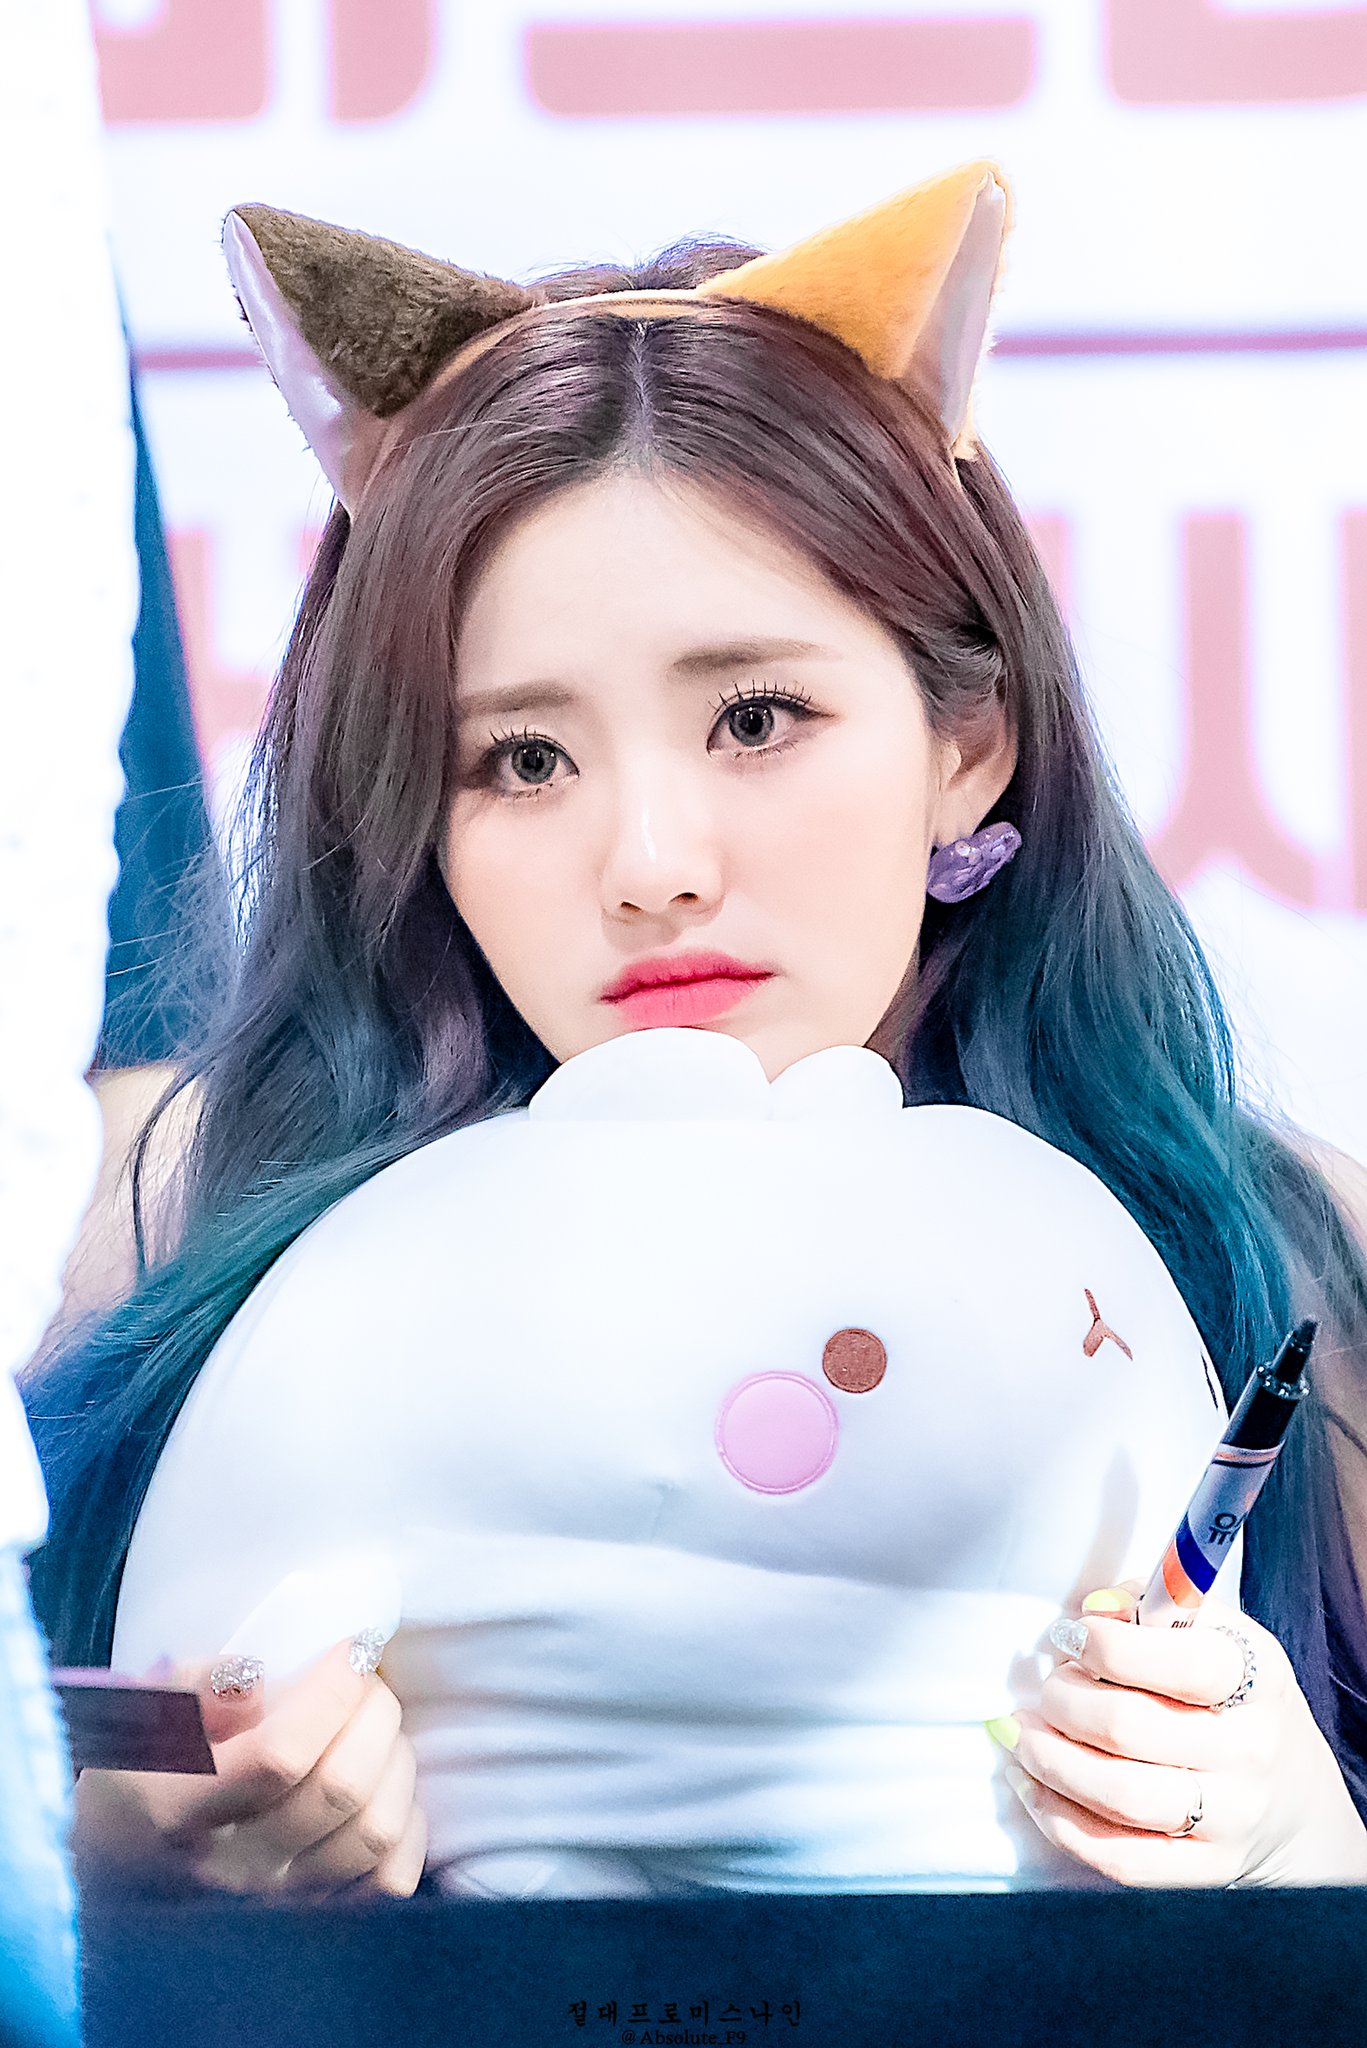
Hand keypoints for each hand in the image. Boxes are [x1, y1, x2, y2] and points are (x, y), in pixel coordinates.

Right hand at [73, 1636, 425, 1897]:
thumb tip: (256, 1680)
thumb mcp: (146, 1704)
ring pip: (375, 1830)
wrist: (122, 1847)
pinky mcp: (315, 1916)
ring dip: (393, 1759)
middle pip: (340, 1788)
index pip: (280, 1756)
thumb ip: (199, 1684)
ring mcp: (276, 1902)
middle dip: (373, 1711)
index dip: (332, 1692)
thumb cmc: (142, 1759)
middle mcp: (231, 1868)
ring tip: (374, 1725)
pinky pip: (390, 1879)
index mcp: (179, 1809)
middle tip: (366, 1677)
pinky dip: (404, 1821)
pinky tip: (383, 1782)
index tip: (348, 1649)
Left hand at [997, 1585, 1366, 1886]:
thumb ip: (1152, 1607)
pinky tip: (1033, 1786)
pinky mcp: (1205, 1871)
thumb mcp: (1213, 1636)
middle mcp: (1249, 1751)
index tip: (1069, 1635)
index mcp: (1257, 1679)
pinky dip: (1059, 1820)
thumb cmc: (1230, 1699)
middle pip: (1130, 1728)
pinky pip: (1119, 1857)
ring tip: (1022, 1736)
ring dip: (1048, 1760)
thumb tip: (1096, 1609)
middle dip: (1063, 1701)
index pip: (1184, 1663)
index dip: (1108, 1646)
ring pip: (1117, 1795)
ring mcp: (1231, 1818)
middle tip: (1047, 1687)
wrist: (1293, 1798)